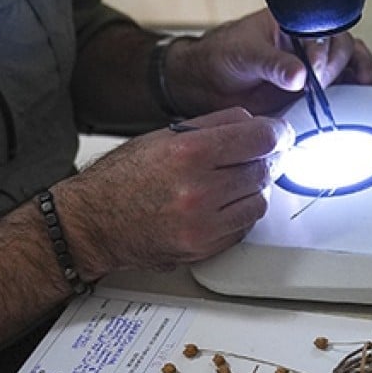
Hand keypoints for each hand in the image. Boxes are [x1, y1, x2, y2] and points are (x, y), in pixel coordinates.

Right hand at [51, 108, 293, 274]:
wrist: (92, 223)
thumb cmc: (122, 178)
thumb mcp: (163, 137)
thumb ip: (213, 126)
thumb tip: (255, 124)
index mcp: (189, 153)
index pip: (260, 138)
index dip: (277, 134)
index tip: (279, 134)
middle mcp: (198, 189)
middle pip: (264, 169)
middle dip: (266, 160)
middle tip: (259, 157)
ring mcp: (202, 224)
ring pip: (260, 201)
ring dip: (254, 189)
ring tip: (234, 182)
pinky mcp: (203, 248)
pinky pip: (244, 228)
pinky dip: (241, 214)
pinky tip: (222, 205)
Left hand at [168, 9, 371, 116]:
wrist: (207, 85)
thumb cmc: (221, 58)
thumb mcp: (244, 55)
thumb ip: (272, 64)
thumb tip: (299, 74)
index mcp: (291, 22)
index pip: (323, 29)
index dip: (323, 51)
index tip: (312, 72)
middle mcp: (306, 42)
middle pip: (341, 47)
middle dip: (334, 68)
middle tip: (317, 87)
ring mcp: (312, 66)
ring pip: (349, 63)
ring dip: (352, 77)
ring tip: (341, 93)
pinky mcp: (313, 89)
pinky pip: (342, 86)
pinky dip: (352, 92)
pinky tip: (350, 98)